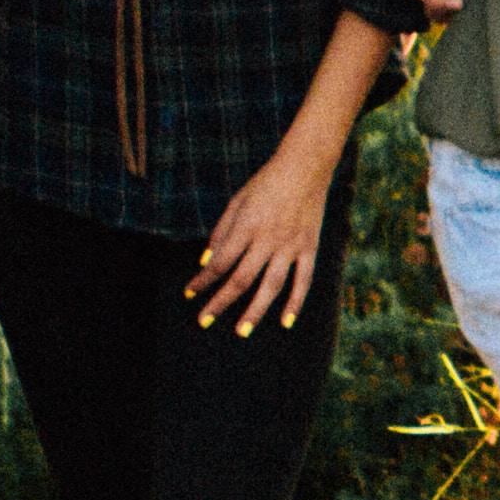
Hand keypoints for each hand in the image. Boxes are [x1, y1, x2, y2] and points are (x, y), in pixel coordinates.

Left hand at [191, 137, 335, 336]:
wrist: (305, 168)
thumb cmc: (265, 184)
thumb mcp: (236, 201)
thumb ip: (221, 232)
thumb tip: (206, 264)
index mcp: (246, 226)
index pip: (220, 262)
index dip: (202, 280)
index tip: (190, 293)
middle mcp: (268, 239)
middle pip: (241, 279)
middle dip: (220, 302)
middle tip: (204, 321)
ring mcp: (291, 246)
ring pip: (271, 286)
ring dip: (255, 311)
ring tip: (242, 331)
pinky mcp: (309, 248)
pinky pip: (303, 280)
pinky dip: (295, 302)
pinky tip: (286, 322)